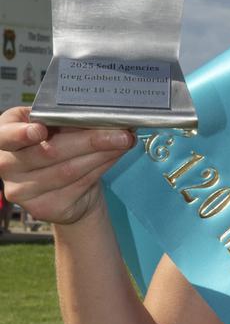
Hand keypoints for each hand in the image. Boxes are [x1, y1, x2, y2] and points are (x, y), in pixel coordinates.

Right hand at [0, 107, 134, 226]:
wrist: (67, 186)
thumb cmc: (59, 144)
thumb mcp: (58, 127)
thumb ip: (69, 120)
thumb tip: (107, 114)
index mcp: (4, 135)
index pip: (5, 135)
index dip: (21, 134)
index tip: (40, 130)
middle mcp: (6, 165)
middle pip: (49, 152)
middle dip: (90, 140)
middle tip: (120, 132)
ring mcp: (21, 191)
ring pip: (68, 170)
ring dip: (101, 154)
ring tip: (124, 141)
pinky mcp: (41, 208)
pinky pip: (77, 185)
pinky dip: (101, 168)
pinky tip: (115, 156)